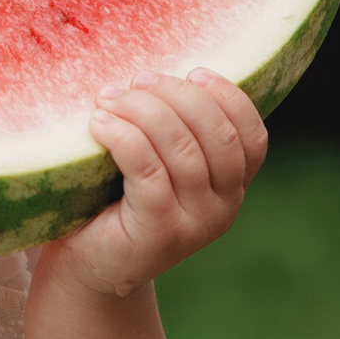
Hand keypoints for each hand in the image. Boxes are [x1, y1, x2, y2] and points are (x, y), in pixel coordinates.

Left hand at [44, 69, 268, 298]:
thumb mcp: (158, 165)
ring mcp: (196, 224)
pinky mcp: (160, 232)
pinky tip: (99, 123)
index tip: (192, 72)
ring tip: (108, 98)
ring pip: (181, 149)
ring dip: (143, 111)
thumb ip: (174, 131)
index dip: (228, 97)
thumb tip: (155, 73)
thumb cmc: (116, 202)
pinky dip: (124, 137)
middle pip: (217, 136)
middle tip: (137, 80)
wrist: (87, 265)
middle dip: (177, 96)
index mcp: (232, 187)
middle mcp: (224, 208)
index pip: (252, 136)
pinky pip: (148, 171)